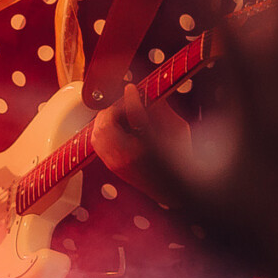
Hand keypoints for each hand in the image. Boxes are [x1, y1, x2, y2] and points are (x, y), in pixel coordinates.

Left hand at [90, 85, 177, 204]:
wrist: (174, 188)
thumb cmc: (181, 158)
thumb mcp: (178, 129)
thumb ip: (162, 111)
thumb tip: (147, 94)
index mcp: (150, 146)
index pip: (135, 115)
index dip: (132, 99)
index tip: (131, 89)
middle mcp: (128, 156)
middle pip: (106, 125)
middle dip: (113, 109)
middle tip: (124, 103)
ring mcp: (116, 162)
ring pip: (97, 133)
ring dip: (106, 119)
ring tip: (121, 115)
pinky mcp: (111, 165)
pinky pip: (97, 142)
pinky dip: (103, 130)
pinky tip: (117, 127)